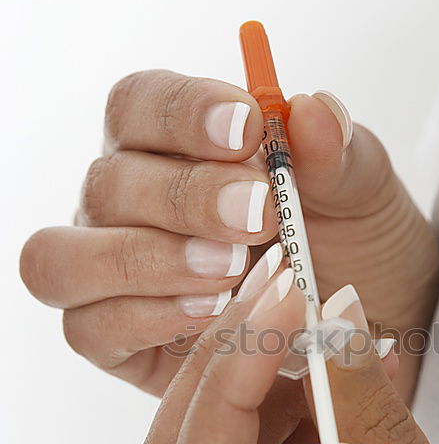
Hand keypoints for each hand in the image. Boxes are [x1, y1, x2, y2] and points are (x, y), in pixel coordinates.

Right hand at [20, 70, 438, 398]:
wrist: (365, 328)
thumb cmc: (353, 246)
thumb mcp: (362, 196)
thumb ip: (338, 154)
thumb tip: (312, 110)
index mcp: (171, 145)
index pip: (140, 104)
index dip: (184, 111)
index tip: (249, 129)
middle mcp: (127, 203)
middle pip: (109, 182)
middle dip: (186, 197)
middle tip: (261, 217)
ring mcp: (112, 272)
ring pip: (68, 256)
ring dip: (148, 260)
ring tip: (229, 273)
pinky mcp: (115, 339)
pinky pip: (89, 326)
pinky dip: (146, 318)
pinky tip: (211, 317)